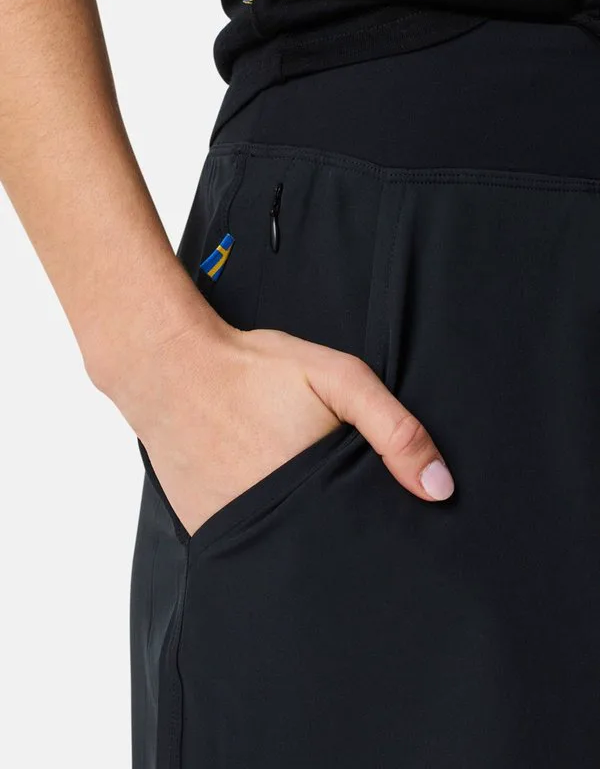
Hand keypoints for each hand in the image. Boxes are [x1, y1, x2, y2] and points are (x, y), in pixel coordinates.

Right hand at [109, 318, 454, 535]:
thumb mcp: (338, 379)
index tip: (393, 529)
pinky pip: (247, 546)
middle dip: (344, 541)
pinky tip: (264, 499)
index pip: (365, 542)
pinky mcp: (206, 531)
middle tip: (346, 513)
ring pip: (286, 553)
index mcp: (314, 496)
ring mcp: (235, 534)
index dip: (384, 536)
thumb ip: (393, 428)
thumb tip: (439, 488)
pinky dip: (262, 532)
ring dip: (301, 539)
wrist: (170, 368)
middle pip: (326, 555)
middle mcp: (274, 526)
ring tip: (306, 507)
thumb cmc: (254, 370)